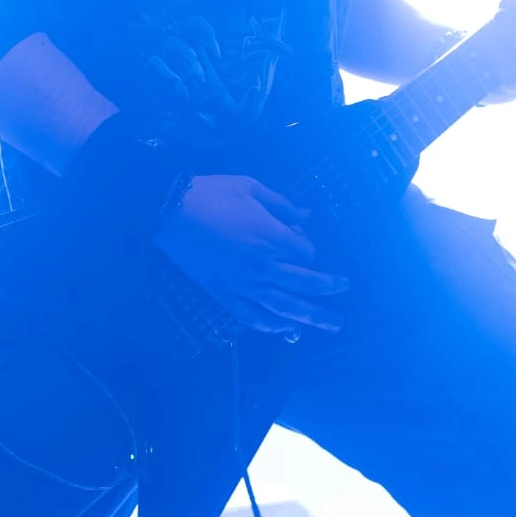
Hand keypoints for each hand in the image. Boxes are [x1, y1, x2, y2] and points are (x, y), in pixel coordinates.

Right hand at [154, 175, 348, 336]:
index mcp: (271, 238)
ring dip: (312, 317)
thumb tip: (308, 217)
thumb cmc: (212, 194)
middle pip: (305, 282)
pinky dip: (271, 325)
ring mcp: (243, 284)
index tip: (298, 237)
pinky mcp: (224, 294)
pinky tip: (285, 329)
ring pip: (285, 306)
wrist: (171, 212)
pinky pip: (252, 316)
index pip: (306, 252)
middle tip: (345, 288)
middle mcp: (263, 266)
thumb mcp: (251, 187)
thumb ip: (283, 205)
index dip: (307, 246)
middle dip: (329, 287)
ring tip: (332, 325)